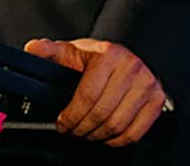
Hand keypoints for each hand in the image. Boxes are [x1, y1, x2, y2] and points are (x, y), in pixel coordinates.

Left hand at [23, 36, 165, 146]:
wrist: (126, 59)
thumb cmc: (96, 58)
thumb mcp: (72, 51)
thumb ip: (50, 51)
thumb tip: (33, 48)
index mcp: (108, 55)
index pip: (88, 95)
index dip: (71, 115)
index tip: (62, 123)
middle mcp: (130, 68)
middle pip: (102, 113)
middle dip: (82, 128)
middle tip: (72, 132)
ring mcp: (147, 85)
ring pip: (117, 125)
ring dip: (97, 136)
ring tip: (86, 134)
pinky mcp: (156, 100)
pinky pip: (135, 132)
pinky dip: (117, 141)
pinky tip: (105, 136)